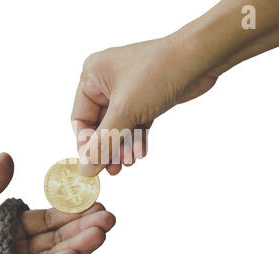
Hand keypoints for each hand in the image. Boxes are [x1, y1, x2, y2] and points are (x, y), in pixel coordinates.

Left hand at [0, 153, 115, 253]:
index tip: (93, 200)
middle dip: (83, 226)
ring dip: (78, 244)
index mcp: (5, 224)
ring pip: (51, 253)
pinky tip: (74, 253)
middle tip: (109, 217)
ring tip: (102, 232)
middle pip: (55, 234)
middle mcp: (14, 244)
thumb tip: (8, 157)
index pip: (44, 216)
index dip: (69, 209)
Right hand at [72, 38, 217, 175]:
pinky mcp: (144, 98)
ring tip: (129, 161)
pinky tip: (140, 151)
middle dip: (107, 147)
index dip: (86, 143)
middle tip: (113, 169)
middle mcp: (106, 82)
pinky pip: (134, 122)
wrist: (199, 59)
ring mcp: (127, 90)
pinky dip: (136, 137)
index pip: (80, 117)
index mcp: (93, 76)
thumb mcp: (125, 111)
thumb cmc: (158, 73)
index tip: (93, 165)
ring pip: (118, 126)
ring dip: (122, 145)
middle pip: (100, 124)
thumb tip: (86, 167)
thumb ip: (104, 141)